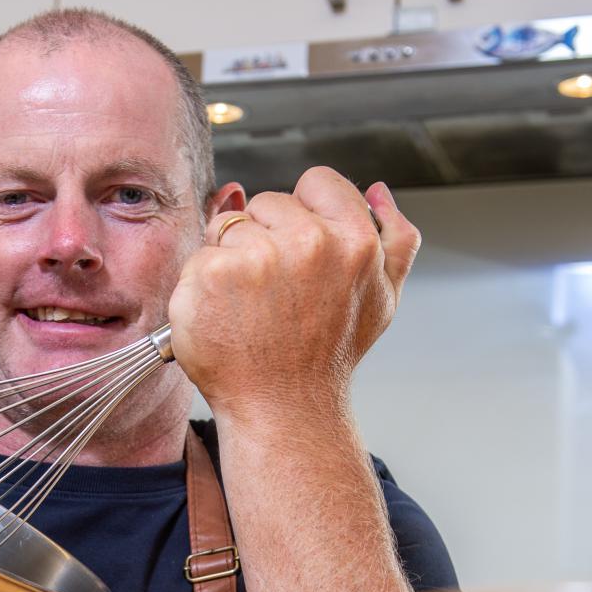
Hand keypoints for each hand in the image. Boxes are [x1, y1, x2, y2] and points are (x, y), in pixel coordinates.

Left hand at [168, 169, 418, 427]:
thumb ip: (393, 238)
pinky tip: (224, 317)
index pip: (317, 182)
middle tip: (275, 293)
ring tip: (250, 307)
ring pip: (228, 227)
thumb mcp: (382, 298)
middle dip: (265, 237)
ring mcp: (256, 258)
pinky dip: (202, 286)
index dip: (305, 212)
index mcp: (355, 241)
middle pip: (267, 202)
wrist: (283, 409)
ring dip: (231, 260)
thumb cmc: (327, 357)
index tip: (299, 250)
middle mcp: (309, 243)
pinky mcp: (210, 275)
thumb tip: (378, 191)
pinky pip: (198, 257)